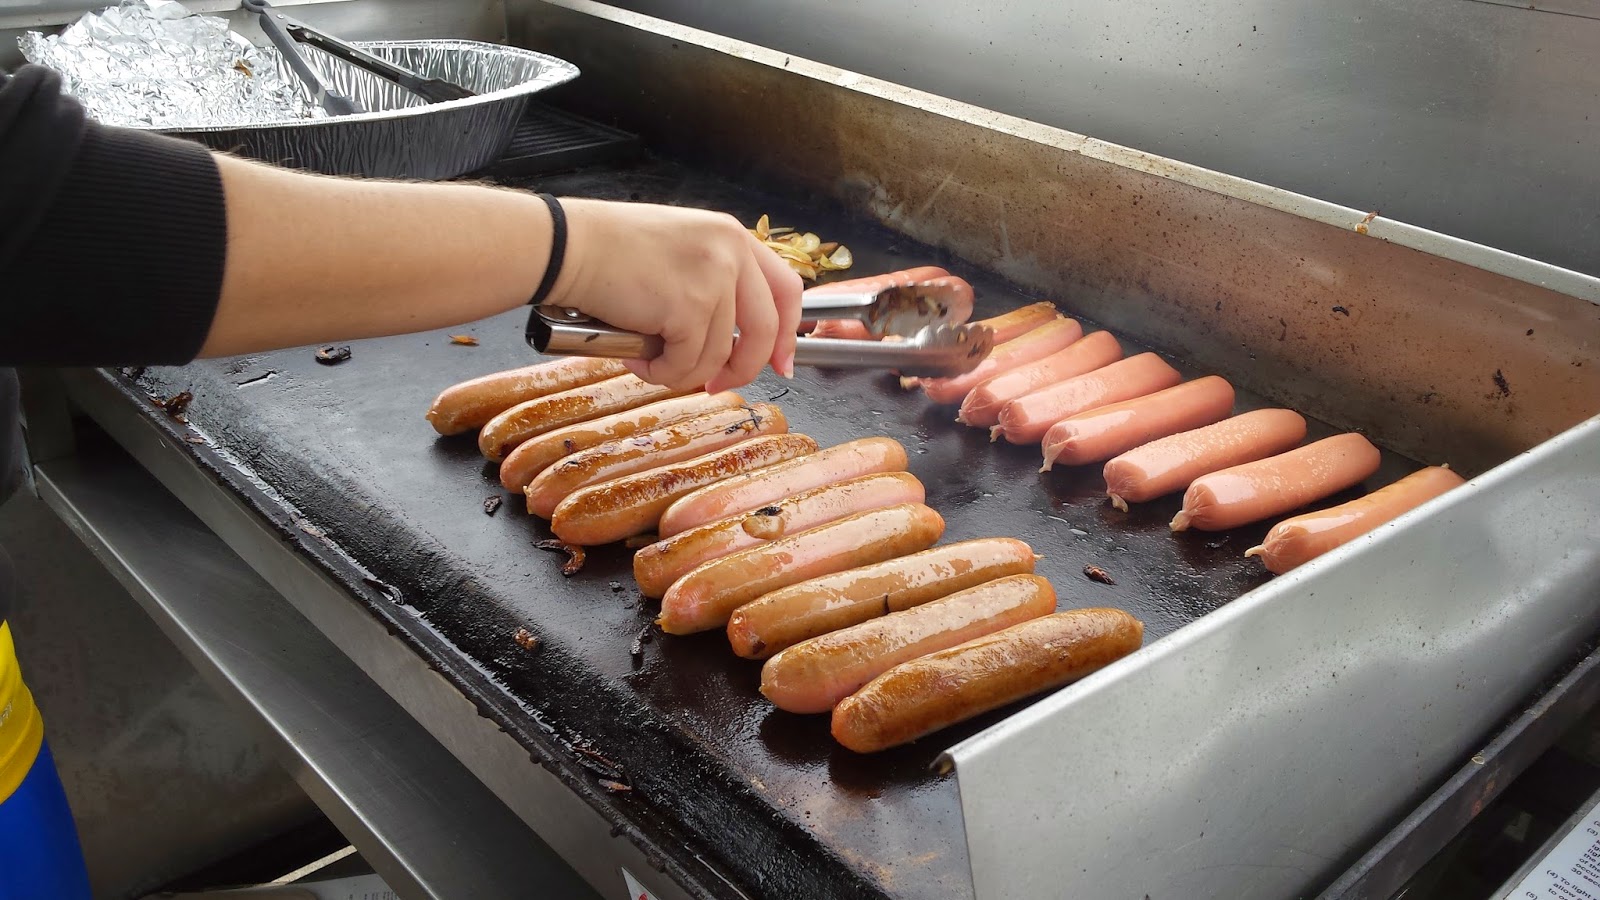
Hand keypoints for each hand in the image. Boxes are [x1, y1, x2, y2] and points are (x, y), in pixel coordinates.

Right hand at [549, 199, 802, 392]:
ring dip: (683, 371)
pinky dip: (661, 372)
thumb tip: (731, 334)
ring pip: (718, 355)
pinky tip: (636, 357)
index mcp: (733, 236)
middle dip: (743, 370)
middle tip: (716, 385)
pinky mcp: (687, 309)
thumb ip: (714, 278)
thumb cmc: (610, 249)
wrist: (569, 247)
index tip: (781, 362)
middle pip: (765, 332)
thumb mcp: (682, 247)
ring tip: (650, 360)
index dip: (788, 333)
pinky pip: (686, 364)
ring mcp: (713, 281)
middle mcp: (731, 254)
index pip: (786, 290)